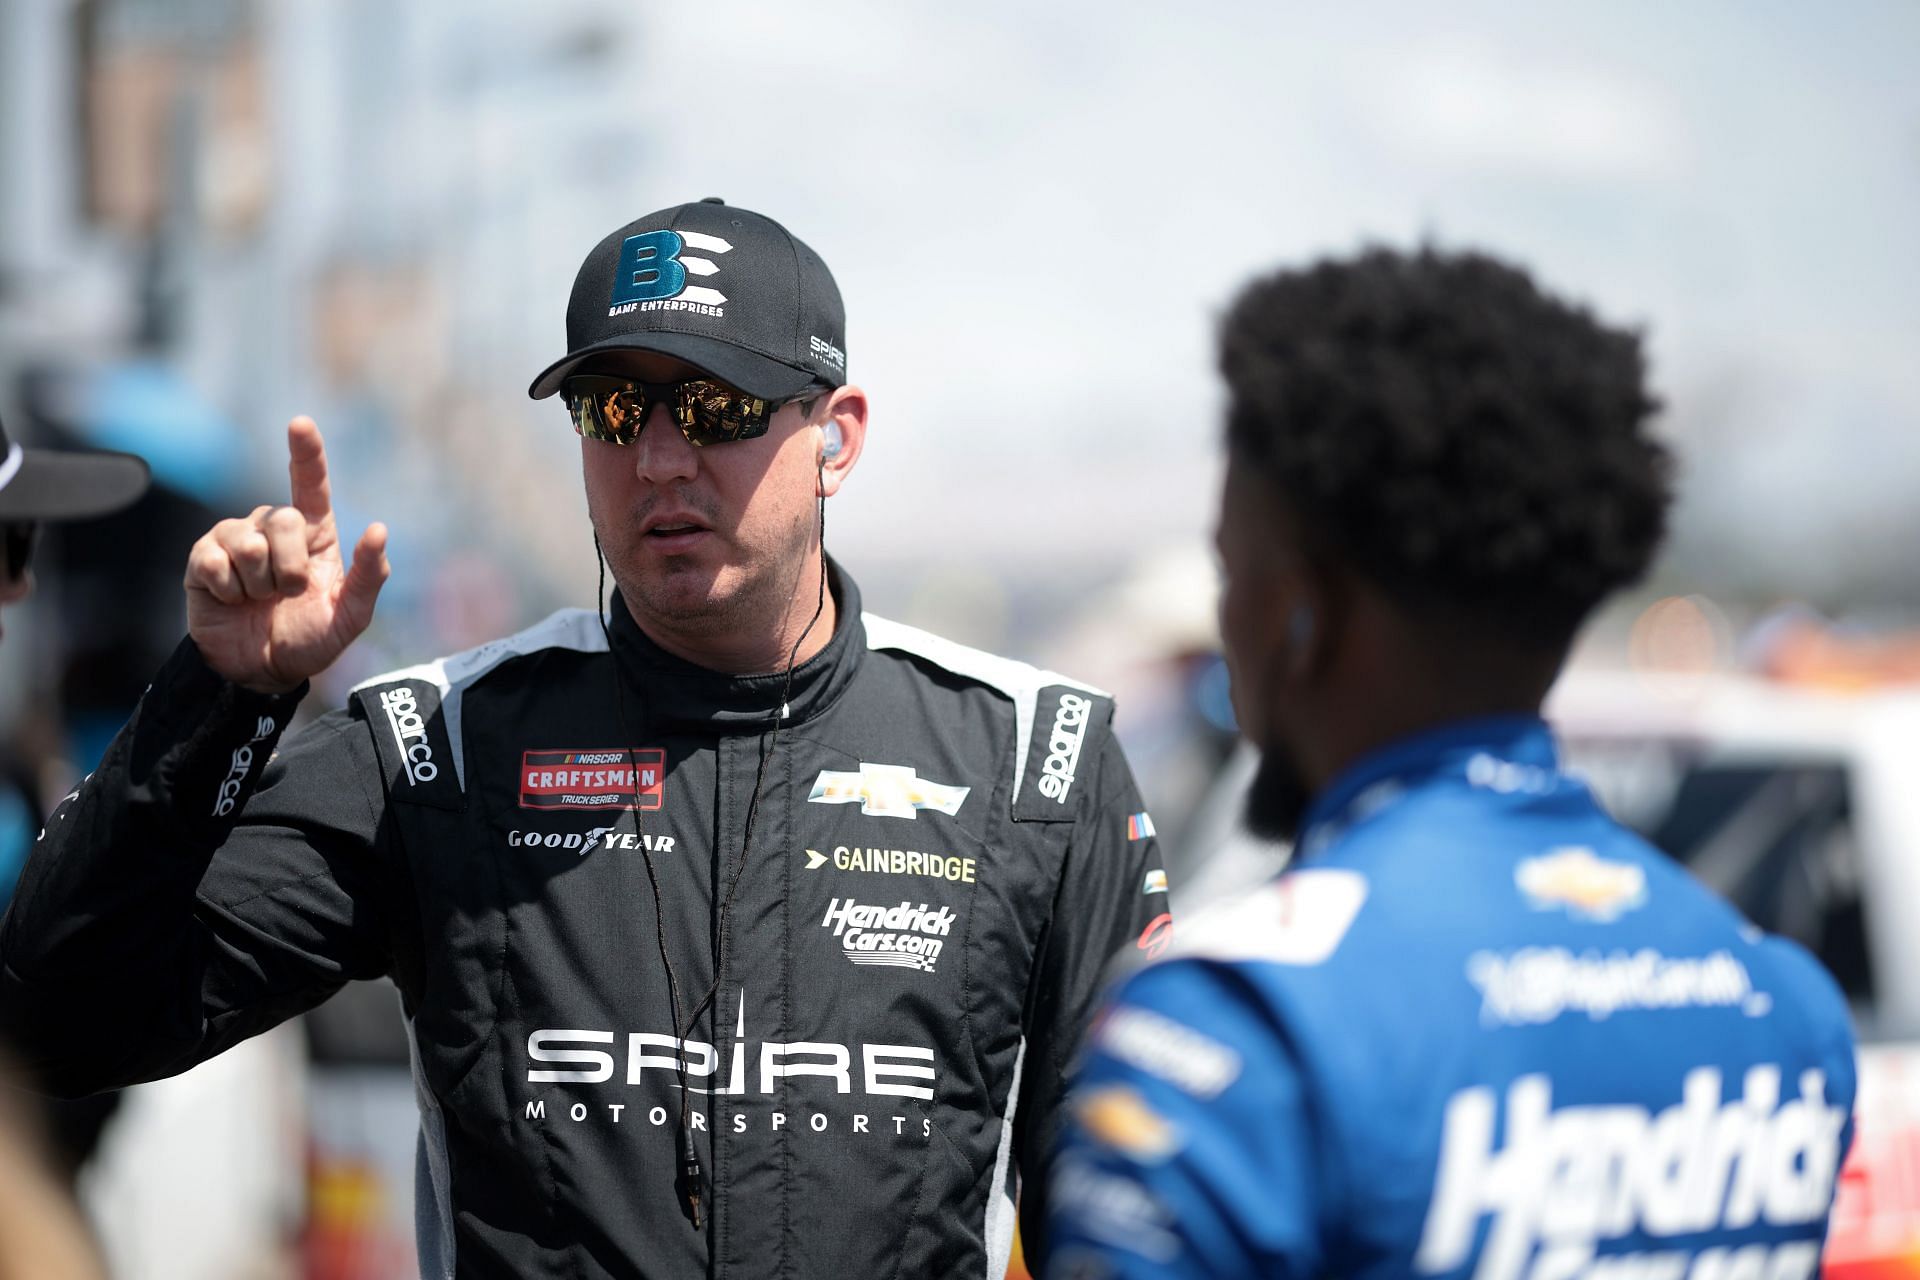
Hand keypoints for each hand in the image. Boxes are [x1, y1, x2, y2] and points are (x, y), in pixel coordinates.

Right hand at [185, 418, 389, 692]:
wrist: (261, 671)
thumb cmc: (310, 640)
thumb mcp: (350, 616)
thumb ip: (370, 577)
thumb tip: (378, 529)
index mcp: (313, 534)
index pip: (310, 485)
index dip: (306, 453)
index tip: (300, 424)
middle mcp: (272, 528)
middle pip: (282, 520)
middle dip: (290, 568)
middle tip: (287, 595)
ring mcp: (235, 540)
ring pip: (249, 544)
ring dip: (259, 585)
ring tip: (259, 600)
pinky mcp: (202, 559)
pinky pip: (214, 562)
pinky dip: (228, 591)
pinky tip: (231, 601)